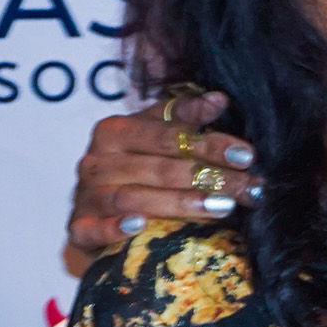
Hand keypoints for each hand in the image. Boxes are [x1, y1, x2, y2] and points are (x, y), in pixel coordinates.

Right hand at [67, 89, 259, 264]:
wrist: (96, 212)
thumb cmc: (136, 167)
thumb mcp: (157, 137)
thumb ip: (184, 117)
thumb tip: (219, 98)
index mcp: (115, 131)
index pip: (169, 135)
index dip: (210, 144)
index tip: (247, 155)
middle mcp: (97, 160)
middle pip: (159, 168)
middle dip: (209, 177)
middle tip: (247, 187)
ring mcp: (86, 195)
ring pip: (134, 197)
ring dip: (180, 203)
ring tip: (222, 208)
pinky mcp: (79, 228)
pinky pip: (93, 228)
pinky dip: (115, 227)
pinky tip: (141, 226)